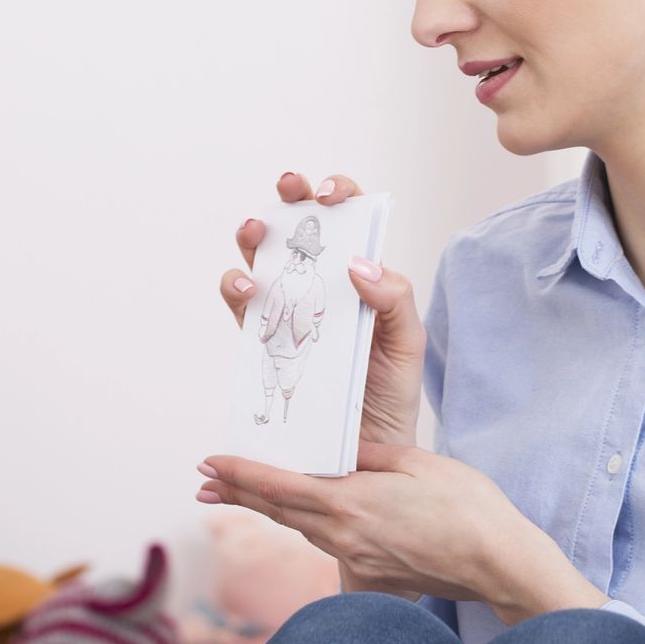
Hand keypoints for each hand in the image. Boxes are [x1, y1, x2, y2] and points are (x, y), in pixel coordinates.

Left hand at [195, 442, 605, 622]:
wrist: (501, 565)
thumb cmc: (468, 507)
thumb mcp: (415, 461)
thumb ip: (368, 454)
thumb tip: (336, 451)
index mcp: (350, 502)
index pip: (277, 487)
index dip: (237, 474)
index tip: (207, 463)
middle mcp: (344, 536)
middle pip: (278, 511)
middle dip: (237, 493)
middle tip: (202, 482)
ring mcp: (357, 560)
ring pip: (301, 529)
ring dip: (269, 510)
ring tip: (237, 495)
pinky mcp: (373, 577)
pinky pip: (330, 546)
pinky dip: (309, 527)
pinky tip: (305, 518)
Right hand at [219, 172, 425, 444]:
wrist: (364, 452)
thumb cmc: (390, 395)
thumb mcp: (408, 343)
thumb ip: (394, 299)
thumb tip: (358, 265)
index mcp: (359, 278)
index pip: (346, 222)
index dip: (336, 196)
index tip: (329, 196)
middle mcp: (318, 286)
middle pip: (297, 228)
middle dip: (289, 199)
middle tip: (290, 191)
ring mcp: (285, 310)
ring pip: (259, 257)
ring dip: (253, 236)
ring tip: (258, 234)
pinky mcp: (261, 339)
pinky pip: (241, 305)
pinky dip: (237, 288)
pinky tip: (249, 289)